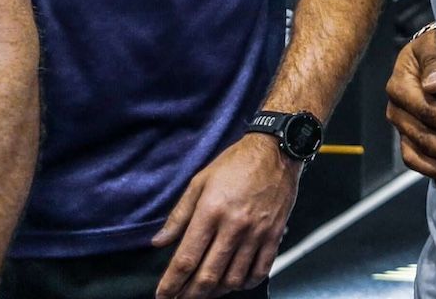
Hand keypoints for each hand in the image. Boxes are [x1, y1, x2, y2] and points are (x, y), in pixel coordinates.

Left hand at [152, 134, 300, 298]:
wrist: (276, 151)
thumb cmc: (236, 163)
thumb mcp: (200, 182)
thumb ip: (179, 215)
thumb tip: (159, 243)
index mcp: (211, 212)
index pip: (186, 259)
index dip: (171, 283)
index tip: (163, 294)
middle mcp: (234, 226)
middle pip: (208, 275)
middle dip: (189, 294)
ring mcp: (257, 232)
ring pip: (234, 278)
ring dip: (216, 292)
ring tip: (205, 292)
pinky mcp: (275, 234)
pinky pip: (261, 269)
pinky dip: (247, 283)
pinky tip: (236, 282)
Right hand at [385, 26, 435, 195]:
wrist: (430, 53)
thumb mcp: (434, 44)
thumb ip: (435, 61)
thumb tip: (435, 85)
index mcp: (399, 86)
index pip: (423, 110)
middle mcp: (396, 110)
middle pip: (420, 137)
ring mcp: (401, 127)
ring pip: (415, 155)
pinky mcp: (409, 138)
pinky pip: (417, 161)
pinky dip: (432, 176)